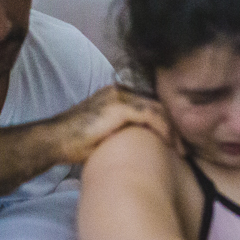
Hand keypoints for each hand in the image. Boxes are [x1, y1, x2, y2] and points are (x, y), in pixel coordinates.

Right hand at [53, 84, 173, 162]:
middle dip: (173, 125)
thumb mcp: (106, 134)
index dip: (165, 122)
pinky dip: (164, 129)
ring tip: (181, 149)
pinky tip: (170, 144)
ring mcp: (119, 96)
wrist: (55, 140)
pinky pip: (151, 115)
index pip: (149, 104)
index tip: (175, 143)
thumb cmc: (76, 142)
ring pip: (158, 108)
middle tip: (184, 147)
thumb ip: (124, 132)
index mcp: (117, 95)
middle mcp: (119, 90)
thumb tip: (144, 146)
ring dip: (172, 130)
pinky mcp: (119, 107)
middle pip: (157, 104)